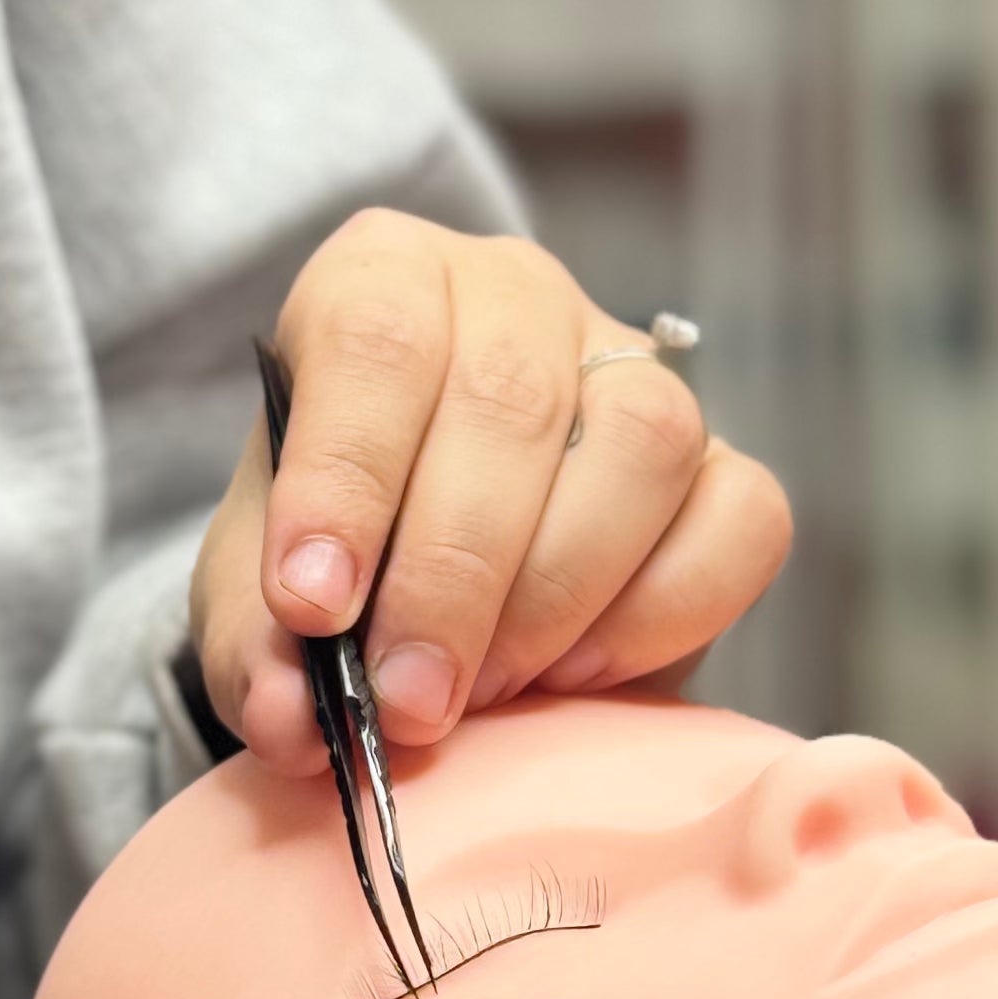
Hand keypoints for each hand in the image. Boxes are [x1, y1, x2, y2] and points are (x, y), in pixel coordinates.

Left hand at [188, 215, 792, 765]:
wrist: (415, 567)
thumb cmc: (333, 545)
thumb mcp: (256, 591)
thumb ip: (257, 650)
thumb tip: (290, 720)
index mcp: (385, 279)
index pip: (375, 337)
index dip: (345, 476)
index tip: (313, 604)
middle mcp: (514, 295)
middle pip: (508, 397)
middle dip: (452, 573)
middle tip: (411, 698)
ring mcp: (634, 370)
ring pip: (641, 441)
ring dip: (558, 590)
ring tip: (492, 684)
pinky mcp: (722, 463)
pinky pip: (741, 520)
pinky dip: (662, 614)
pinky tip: (581, 670)